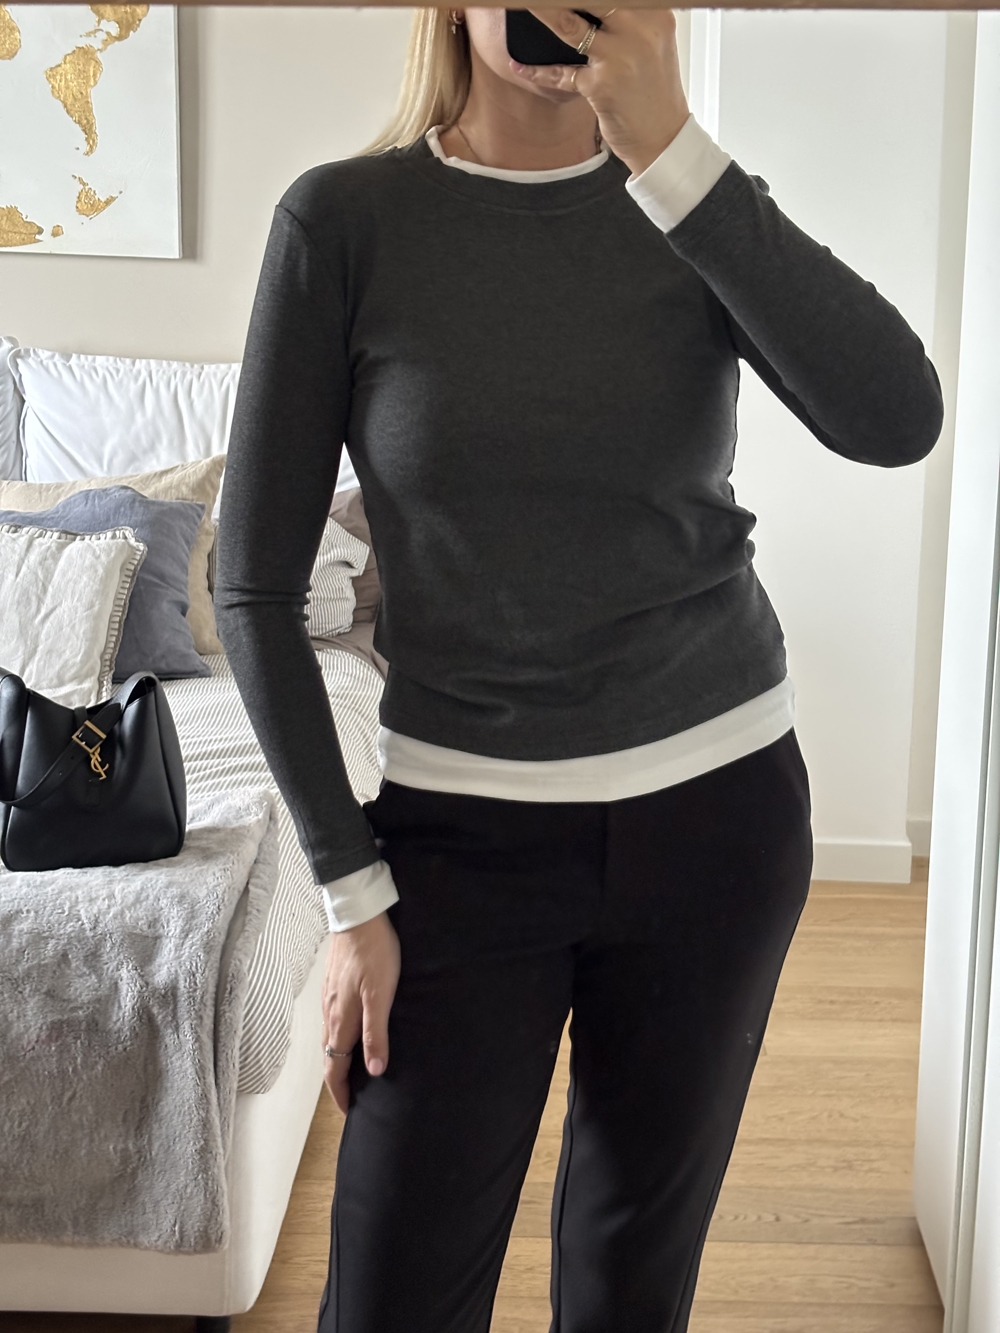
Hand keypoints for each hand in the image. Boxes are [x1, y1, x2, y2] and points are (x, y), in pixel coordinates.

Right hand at [321, 909, 400, 1114]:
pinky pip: (331, 1022)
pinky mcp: (332, 985)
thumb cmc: (374, 953)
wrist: (358, 916)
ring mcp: (328, 999)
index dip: (340, 1094)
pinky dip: (338, 1039)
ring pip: (330, 1039)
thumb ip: (376, 1033)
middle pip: (329, 1057)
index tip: (350, 1112)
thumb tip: (375, 1070)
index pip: (335, 1068)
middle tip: (352, 1099)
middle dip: (338, 1082)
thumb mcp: (382, 995)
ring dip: (338, 1061)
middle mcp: (330, 1013)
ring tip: (353, 1073)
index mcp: (341, 1020)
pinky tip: (350, 1034)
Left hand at [512, 8, 690, 177]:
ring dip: (543, 13)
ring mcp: (619, 58)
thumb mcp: (654, 44)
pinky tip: (520, 67)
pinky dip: (537, 72)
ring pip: (570, 25)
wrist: (663, 139)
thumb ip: (630, 19)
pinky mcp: (600, 86)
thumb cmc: (654, 92)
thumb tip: (594, 9)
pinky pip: (560, 73)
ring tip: (524, 6)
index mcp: (655, 15)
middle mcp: (640, 30)